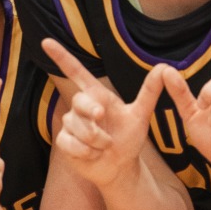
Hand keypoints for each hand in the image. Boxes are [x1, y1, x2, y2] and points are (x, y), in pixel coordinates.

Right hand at [45, 38, 170, 188]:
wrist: (120, 168)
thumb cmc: (128, 139)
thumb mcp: (140, 115)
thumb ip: (149, 91)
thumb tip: (165, 67)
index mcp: (96, 96)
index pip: (76, 73)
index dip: (61, 57)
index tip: (46, 41)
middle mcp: (80, 108)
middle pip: (79, 102)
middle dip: (91, 112)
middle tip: (102, 119)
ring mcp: (70, 124)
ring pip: (77, 126)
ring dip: (96, 140)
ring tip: (105, 147)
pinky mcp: (64, 142)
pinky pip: (70, 142)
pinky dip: (86, 151)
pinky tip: (93, 155)